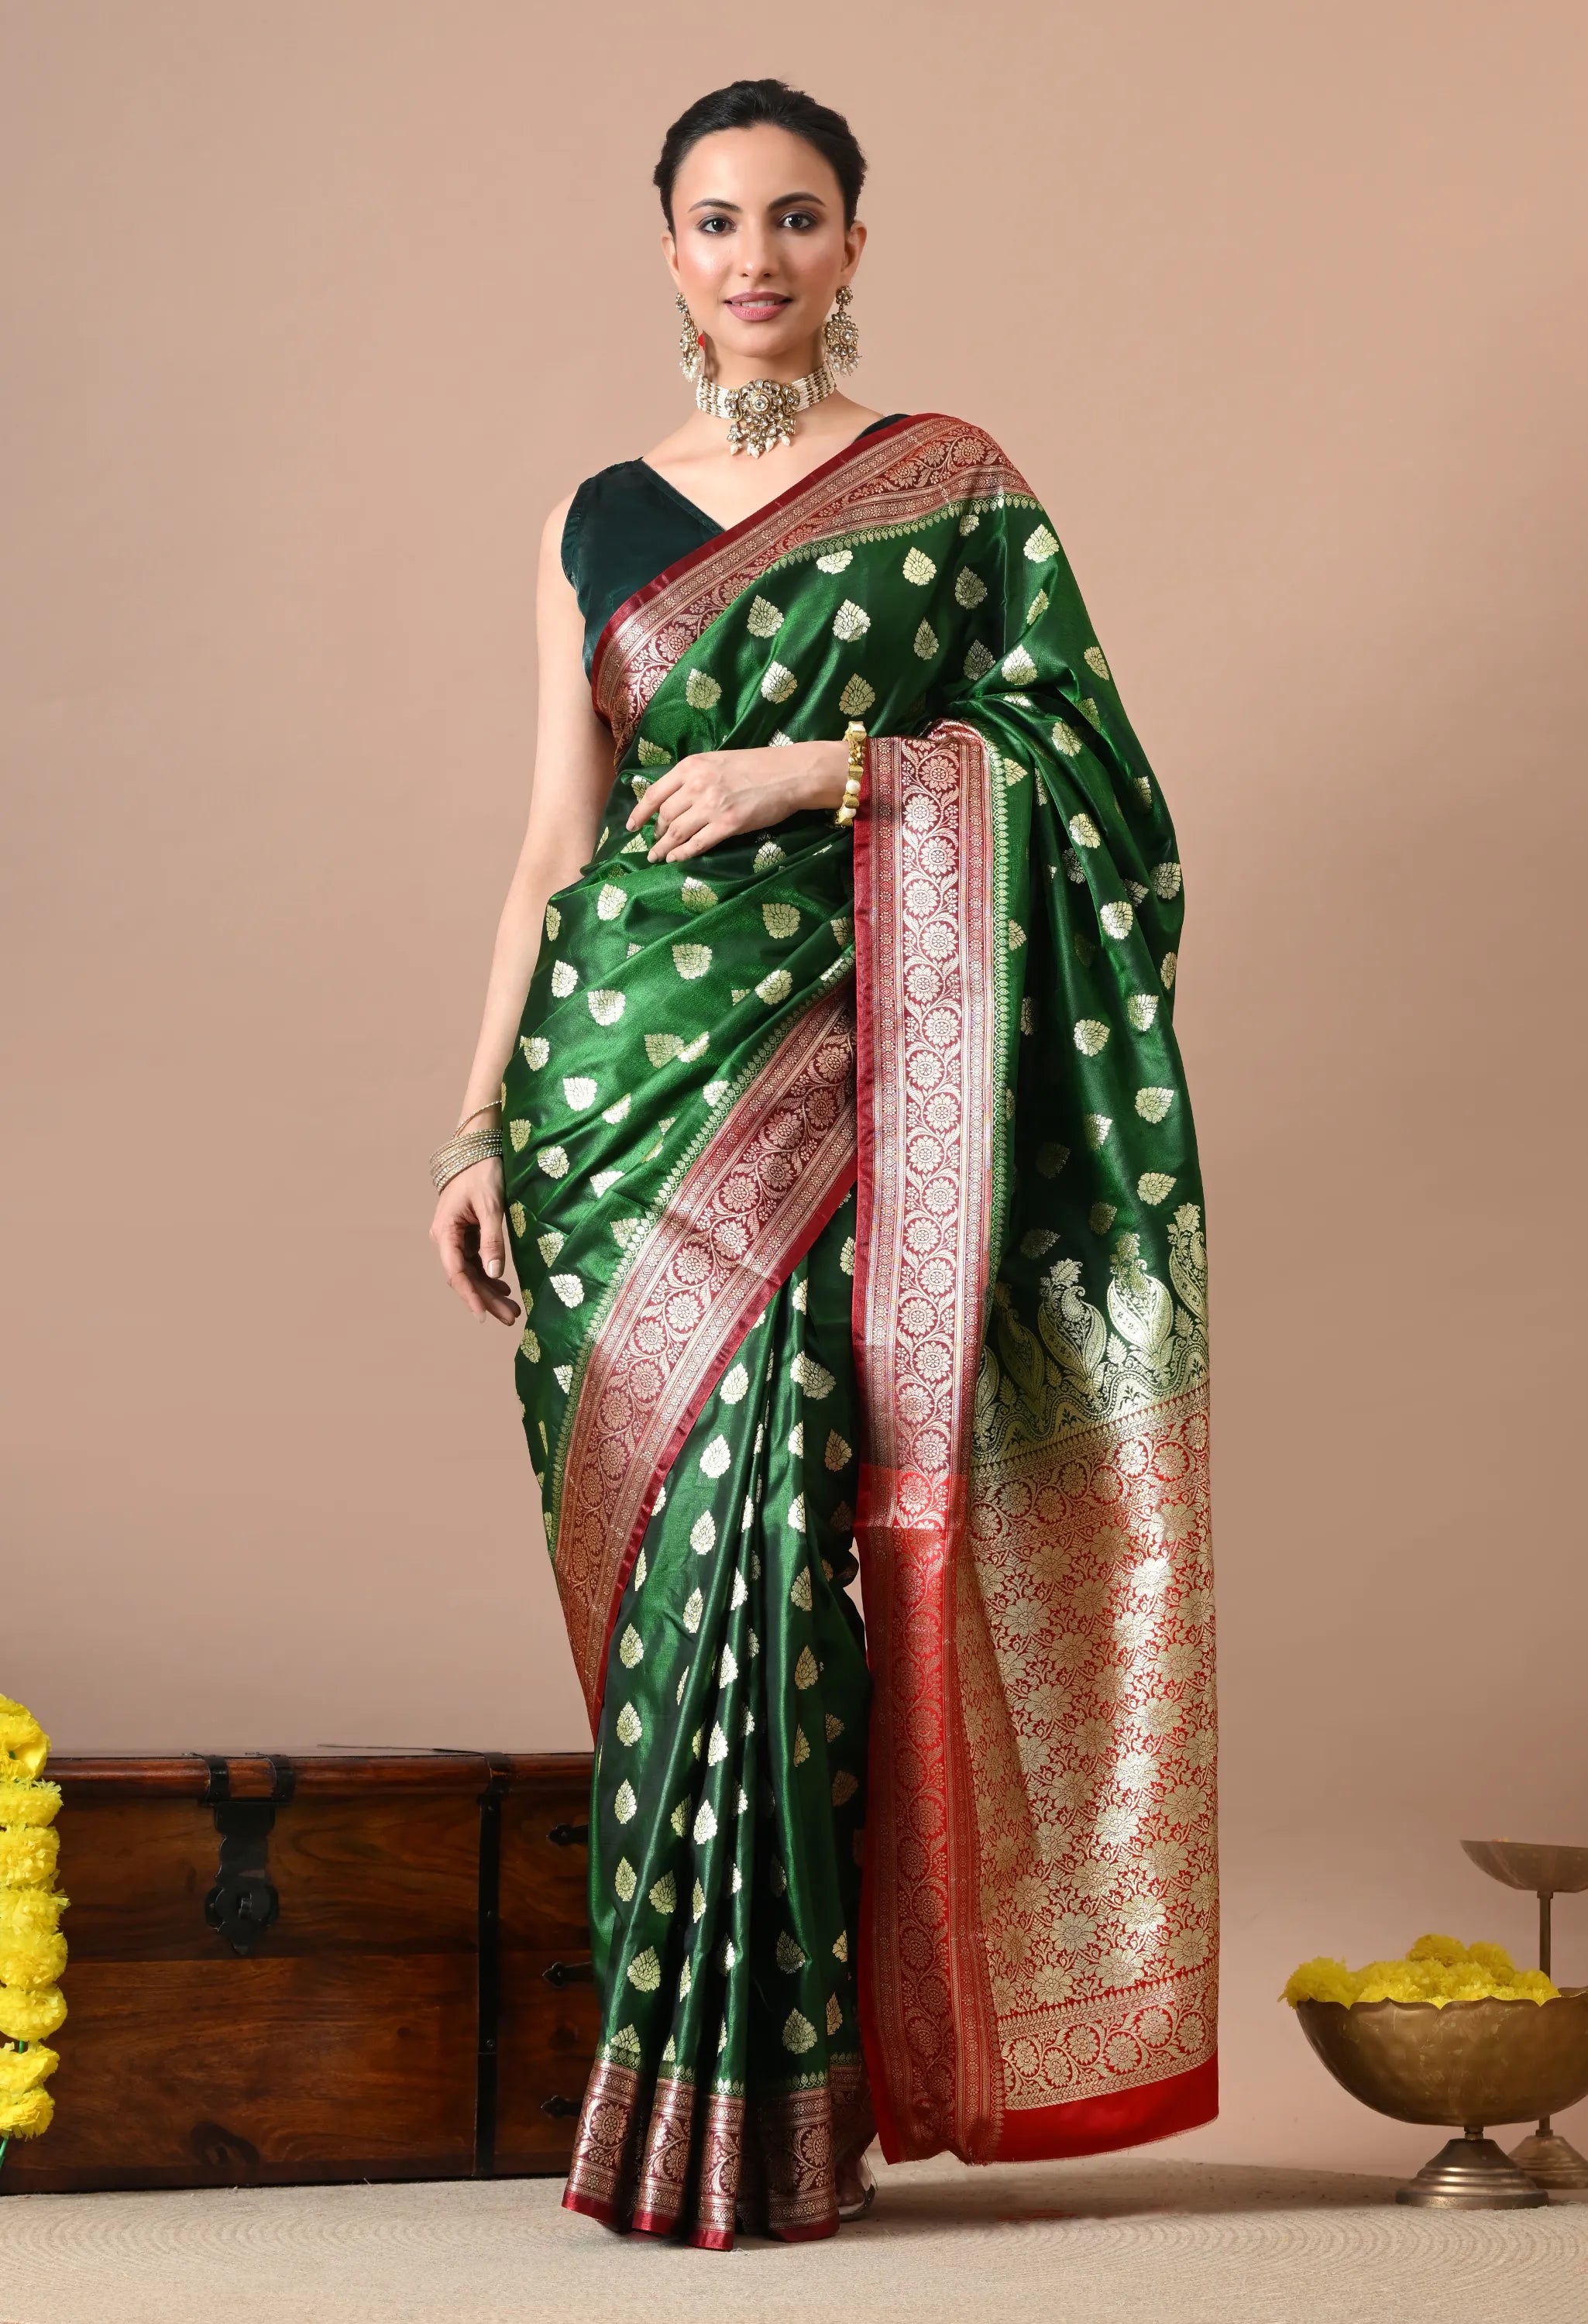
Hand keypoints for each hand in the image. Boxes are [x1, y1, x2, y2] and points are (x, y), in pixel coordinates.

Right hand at [429, 1157, 521, 1324]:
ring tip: (512, 1310)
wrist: (478, 1147)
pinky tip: (504, 1289)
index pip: (456, 1272)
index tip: (483, 1316)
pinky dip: (490, 1275)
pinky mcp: (466, 1234)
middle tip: (510, 1318)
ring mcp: (455, 1237)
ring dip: (489, 1291)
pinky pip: (476, 1261)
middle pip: (464, 1277)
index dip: (470, 1296)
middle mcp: (445, 1238)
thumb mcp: (491, 1206)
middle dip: (486, 1299)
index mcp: (445, 1232)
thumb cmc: (483, 1172)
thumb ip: (492, 1240)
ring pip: (471, 1272)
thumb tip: (494, 1274)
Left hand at [626, 739, 846, 860]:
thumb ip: (694, 776)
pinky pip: (697, 844)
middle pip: (664, 815)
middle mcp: (696, 785)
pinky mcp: (727, 825)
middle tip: (654, 842)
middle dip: (656, 832)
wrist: (789, 773)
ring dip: (664, 847)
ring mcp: (711, 806)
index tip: (631, 826)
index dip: (639, 813)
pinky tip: (675, 859)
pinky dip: (682, 854)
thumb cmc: (756, 766)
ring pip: (676, 832)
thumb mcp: (717, 761)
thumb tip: (674, 798)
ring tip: (658, 856)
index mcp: (691, 766)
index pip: (654, 793)